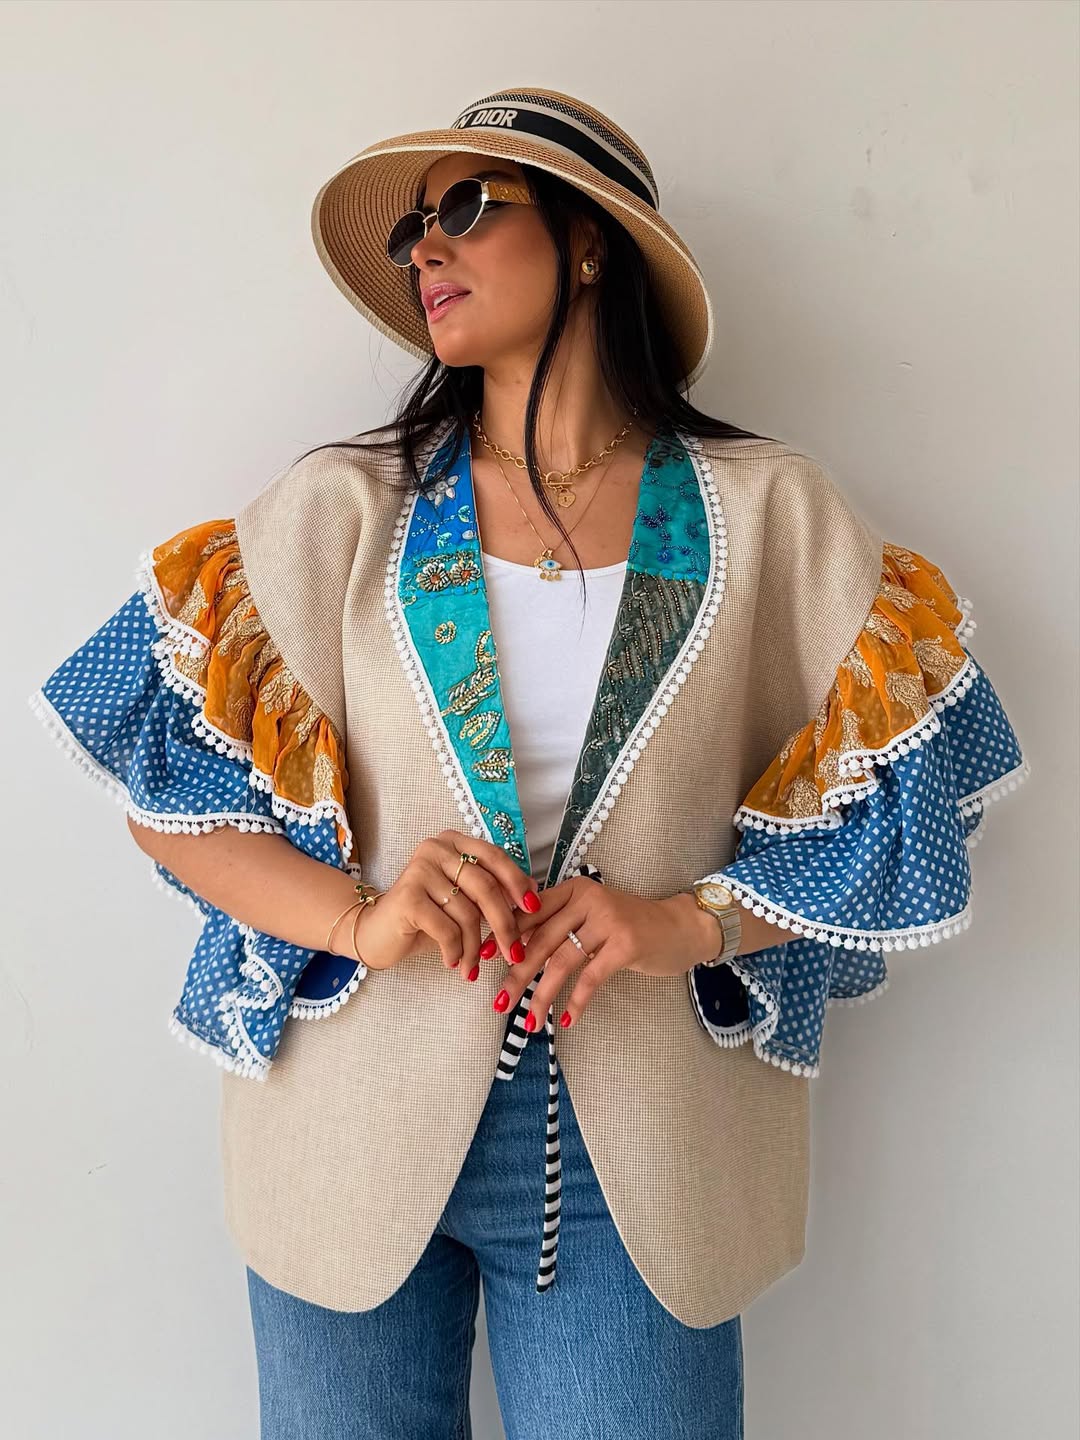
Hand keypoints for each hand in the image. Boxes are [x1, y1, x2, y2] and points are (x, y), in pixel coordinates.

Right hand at [339, 829, 540, 973]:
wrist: (376, 933)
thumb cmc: (426, 917)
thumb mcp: (464, 901)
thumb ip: (494, 892)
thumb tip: (534, 892)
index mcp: (453, 843)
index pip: (495, 857)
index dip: (518, 883)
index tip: (534, 910)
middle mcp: (435, 849)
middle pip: (486, 887)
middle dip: (505, 925)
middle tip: (514, 953)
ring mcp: (419, 870)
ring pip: (468, 914)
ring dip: (475, 947)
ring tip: (471, 965)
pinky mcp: (407, 897)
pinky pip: (447, 929)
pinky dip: (455, 951)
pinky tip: (452, 962)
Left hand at [496, 879, 720, 1029]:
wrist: (679, 927)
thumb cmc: (629, 925)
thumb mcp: (590, 915)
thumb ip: (557, 922)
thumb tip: (511, 946)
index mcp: (573, 889)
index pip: (530, 912)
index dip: (505, 936)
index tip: (484, 959)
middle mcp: (588, 898)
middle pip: (541, 939)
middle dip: (517, 974)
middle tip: (498, 1002)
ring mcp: (608, 920)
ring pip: (562, 961)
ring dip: (542, 995)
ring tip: (527, 1021)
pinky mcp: (626, 944)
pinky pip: (591, 977)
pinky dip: (576, 1001)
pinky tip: (565, 1020)